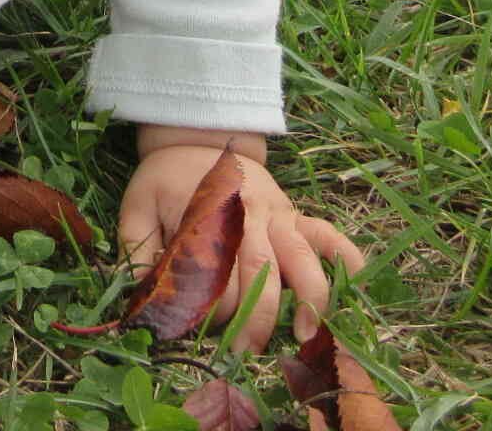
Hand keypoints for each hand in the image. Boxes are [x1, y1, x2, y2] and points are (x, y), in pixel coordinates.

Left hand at [119, 136, 363, 351]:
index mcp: (208, 214)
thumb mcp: (137, 207)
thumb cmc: (165, 179)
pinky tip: (355, 286)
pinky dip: (346, 257)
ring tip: (306, 334)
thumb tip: (141, 295)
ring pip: (301, 256)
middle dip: (257, 317)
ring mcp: (277, 213)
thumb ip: (136, 249)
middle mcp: (248, 214)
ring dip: (308, 296)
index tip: (201, 333)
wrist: (196, 137)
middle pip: (261, 270)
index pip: (217, 272)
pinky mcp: (294, 213)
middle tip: (246, 353)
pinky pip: (327, 234)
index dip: (211, 307)